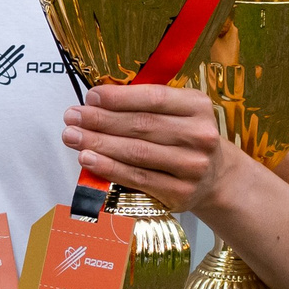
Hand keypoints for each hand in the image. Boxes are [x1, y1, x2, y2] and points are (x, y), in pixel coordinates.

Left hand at [61, 83, 237, 213]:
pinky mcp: (181, 192)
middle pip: (141, 125)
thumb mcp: (178, 112)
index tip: (90, 96)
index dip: (118, 98)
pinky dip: (109, 168)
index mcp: (197, 106)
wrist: (216, 177)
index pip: (153, 98)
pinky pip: (137, 177)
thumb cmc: (184, 137)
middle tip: (72, 116)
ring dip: (98, 143)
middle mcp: (200, 135)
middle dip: (100, 120)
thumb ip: (145, 104)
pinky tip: (88, 159)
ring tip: (72, 136)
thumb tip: (96, 101)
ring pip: (136, 152)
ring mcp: (192, 166)